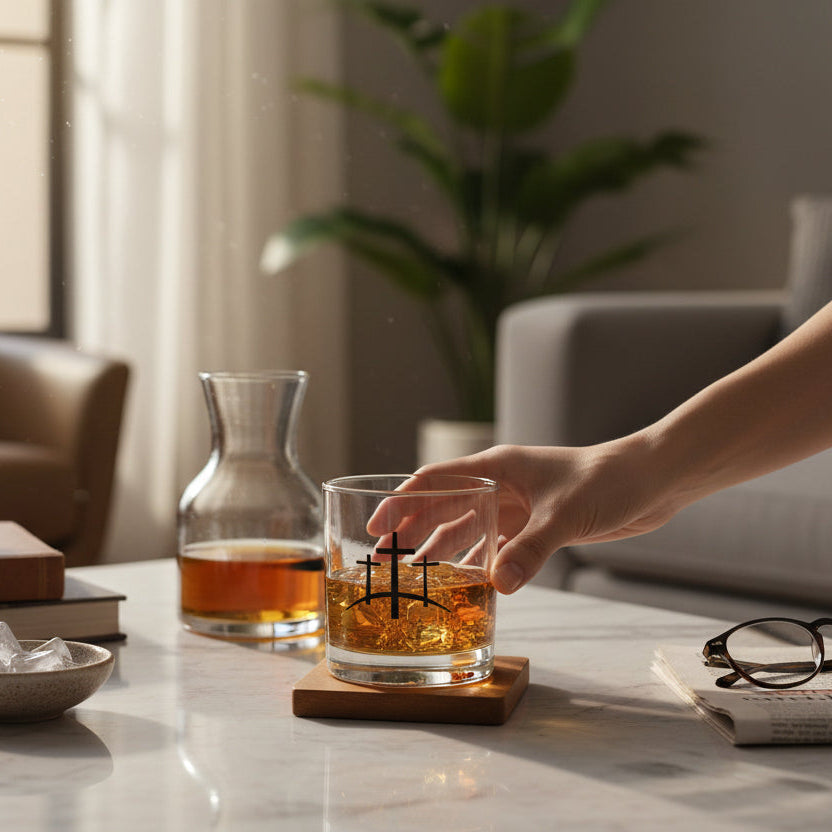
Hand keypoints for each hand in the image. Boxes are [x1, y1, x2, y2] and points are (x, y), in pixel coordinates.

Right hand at [413, 439, 683, 593]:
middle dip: (414, 532)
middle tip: (386, 562)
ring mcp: (517, 506)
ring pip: (468, 530)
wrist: (652, 480)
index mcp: (498, 468)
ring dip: (443, 551)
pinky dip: (479, 563)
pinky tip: (466, 583)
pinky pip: (496, 546)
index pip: (435, 480)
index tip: (377, 527)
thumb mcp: (565, 515)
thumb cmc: (609, 479)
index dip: (402, 501)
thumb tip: (497, 586)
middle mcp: (501, 486)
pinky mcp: (536, 525)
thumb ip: (530, 550)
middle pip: (444, 507)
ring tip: (417, 578)